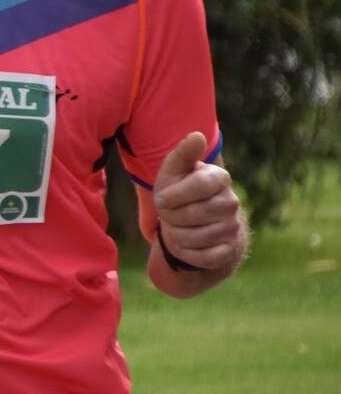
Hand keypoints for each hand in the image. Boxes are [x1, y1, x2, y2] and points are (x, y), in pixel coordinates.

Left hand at [152, 131, 240, 269]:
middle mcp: (232, 202)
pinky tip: (187, 244)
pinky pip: (206, 257)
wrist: (188, 221)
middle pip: (194, 214)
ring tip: (178, 227)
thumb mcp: (173, 170)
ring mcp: (233, 226)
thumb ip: (183, 153)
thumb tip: (197, 136)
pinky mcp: (229, 249)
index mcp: (219, 178)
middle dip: (172, 217)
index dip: (174, 195)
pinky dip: (189, 254)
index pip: (199, 185)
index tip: (162, 199)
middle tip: (171, 214)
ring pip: (197, 237)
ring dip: (177, 235)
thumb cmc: (178, 190)